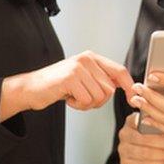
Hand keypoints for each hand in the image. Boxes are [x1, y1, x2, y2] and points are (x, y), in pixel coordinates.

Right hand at [1, 51, 134, 119]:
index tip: (133, 99)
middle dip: (98, 101)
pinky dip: (78, 105)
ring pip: (99, 96)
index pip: (119, 71)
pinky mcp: (70, 78)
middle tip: (81, 98)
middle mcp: (87, 59)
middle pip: (110, 89)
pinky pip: (86, 100)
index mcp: (92, 58)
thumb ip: (101, 79)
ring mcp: (78, 67)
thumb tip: (126, 86)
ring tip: (73, 97)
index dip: (129, 86)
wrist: (31, 88)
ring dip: (87, 104)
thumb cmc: (58, 86)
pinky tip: (67, 98)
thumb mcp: (83, 78)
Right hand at [117, 113, 163, 163]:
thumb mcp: (157, 129)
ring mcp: (123, 150)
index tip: (160, 123)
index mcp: (131, 121)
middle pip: (144, 139)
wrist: (143, 159)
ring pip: (144, 153)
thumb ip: (162, 126)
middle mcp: (124, 134)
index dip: (148, 122)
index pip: (136, 120)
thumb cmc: (153, 138)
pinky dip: (159, 163)